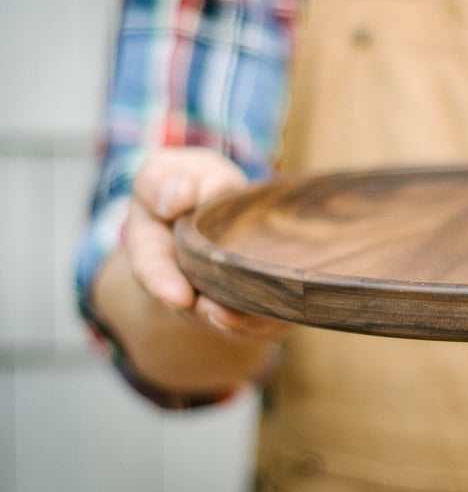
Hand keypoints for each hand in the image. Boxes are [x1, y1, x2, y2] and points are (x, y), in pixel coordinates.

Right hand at [126, 147, 289, 340]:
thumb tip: (179, 197)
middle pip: (193, 308)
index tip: (178, 297)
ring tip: (262, 319)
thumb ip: (163, 180)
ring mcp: (218, 300)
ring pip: (231, 319)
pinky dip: (277, 317)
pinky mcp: (253, 307)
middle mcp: (183, 286)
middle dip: (209, 313)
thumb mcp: (171, 171)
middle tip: (226, 316)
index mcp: (152, 250)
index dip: (162, 285)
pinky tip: (292, 313)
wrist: (226, 208)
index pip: (151, 270)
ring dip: (247, 320)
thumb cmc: (195, 185)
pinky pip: (265, 319)